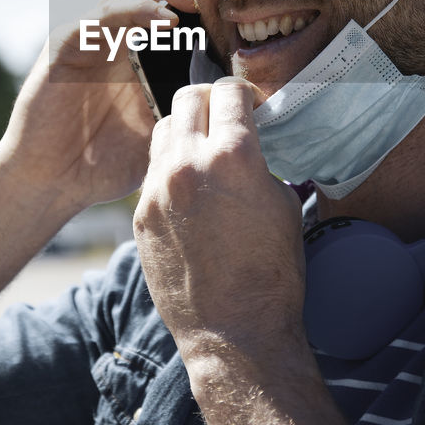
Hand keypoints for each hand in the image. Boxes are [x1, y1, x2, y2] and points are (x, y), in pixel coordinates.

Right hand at [0, 0, 194, 209]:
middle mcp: (113, 30)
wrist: (53, 181)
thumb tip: (247, 96)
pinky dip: (132, 11)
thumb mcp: (163, 126)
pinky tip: (164, 21)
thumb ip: (193, 102)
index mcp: (139, 43)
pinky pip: (98, 17)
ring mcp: (88, 35)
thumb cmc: (108, 158)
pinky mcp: (64, 47)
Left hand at [134, 77, 305, 358]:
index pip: (228, 91)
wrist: (234, 332)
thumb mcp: (284, 203)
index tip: (249, 105)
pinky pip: (152, 173)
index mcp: (232, 156)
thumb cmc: (272, 273)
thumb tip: (251, 145)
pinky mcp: (140, 215)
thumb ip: (261, 163)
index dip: (243, 94)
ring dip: (184, 130)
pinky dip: (170, 170)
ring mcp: (157, 190)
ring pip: (163, 131)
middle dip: (209, 101)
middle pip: (187, 99)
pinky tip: (189, 192)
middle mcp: (188, 164)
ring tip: (203, 151)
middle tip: (224, 117)